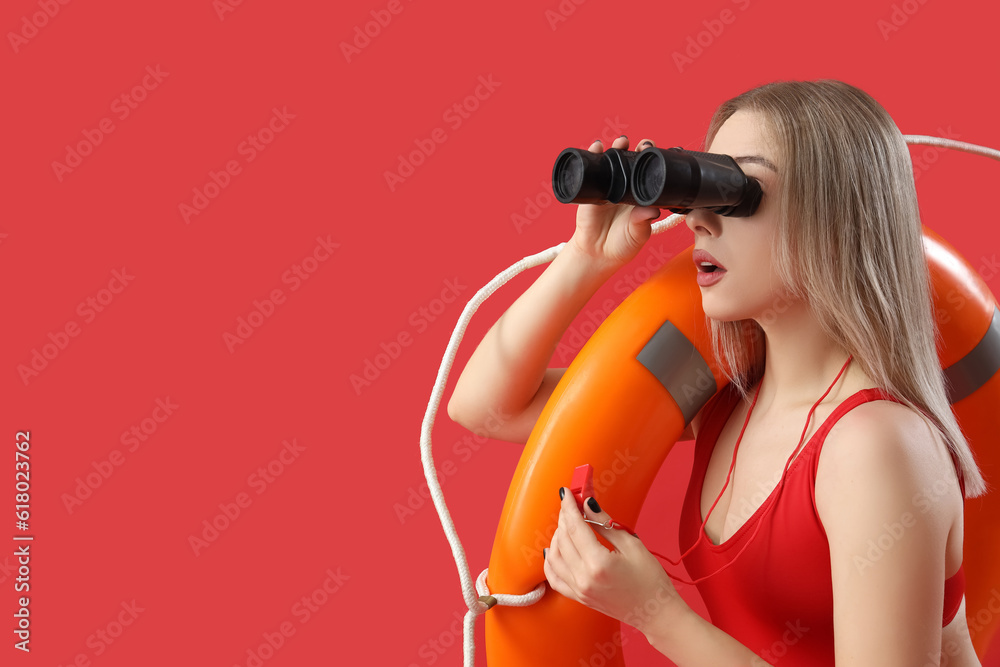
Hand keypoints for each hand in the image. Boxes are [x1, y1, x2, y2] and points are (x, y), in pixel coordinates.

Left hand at [543, 486, 682, 633]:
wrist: (656, 613)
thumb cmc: (650, 580)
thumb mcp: (632, 544)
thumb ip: (605, 524)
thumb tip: (588, 504)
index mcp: (598, 564)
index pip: (575, 528)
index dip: (569, 507)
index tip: (567, 492)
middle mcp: (584, 578)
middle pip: (562, 540)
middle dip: (564, 517)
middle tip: (571, 504)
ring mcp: (579, 590)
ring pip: (554, 557)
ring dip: (556, 536)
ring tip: (567, 524)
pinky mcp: (579, 598)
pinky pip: (554, 578)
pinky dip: (550, 561)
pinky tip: (554, 549)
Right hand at [568, 136, 660, 272]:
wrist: (598, 253)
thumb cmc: (622, 244)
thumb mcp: (638, 234)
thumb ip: (643, 221)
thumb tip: (654, 210)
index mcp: (640, 195)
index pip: (648, 173)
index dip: (653, 162)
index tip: (658, 154)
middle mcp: (625, 187)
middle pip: (631, 162)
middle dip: (637, 150)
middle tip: (643, 145)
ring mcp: (607, 186)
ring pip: (612, 162)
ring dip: (616, 148)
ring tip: (622, 141)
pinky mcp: (591, 189)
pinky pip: (591, 170)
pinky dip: (592, 156)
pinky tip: (596, 147)